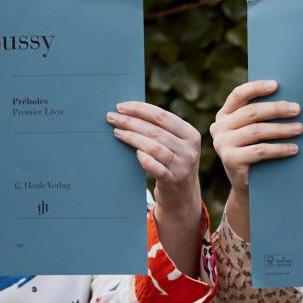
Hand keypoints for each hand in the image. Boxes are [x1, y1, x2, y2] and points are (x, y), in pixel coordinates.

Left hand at [106, 101, 203, 274]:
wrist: (182, 197)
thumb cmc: (171, 163)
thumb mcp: (175, 144)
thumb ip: (160, 129)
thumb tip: (128, 111)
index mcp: (190, 134)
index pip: (162, 116)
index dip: (140, 109)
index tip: (121, 106)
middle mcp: (189, 149)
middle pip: (155, 130)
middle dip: (130, 122)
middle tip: (111, 118)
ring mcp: (183, 166)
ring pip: (154, 147)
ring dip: (132, 137)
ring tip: (116, 132)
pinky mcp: (173, 181)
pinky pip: (156, 168)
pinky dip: (145, 159)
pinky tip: (134, 153)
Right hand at [209, 80, 301, 238]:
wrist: (247, 185)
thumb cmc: (255, 151)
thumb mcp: (253, 131)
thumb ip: (260, 115)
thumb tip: (289, 97)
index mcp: (224, 115)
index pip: (238, 95)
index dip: (257, 88)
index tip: (277, 85)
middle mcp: (219, 127)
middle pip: (252, 112)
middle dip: (277, 109)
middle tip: (298, 109)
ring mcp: (223, 144)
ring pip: (257, 131)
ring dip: (282, 129)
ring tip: (300, 129)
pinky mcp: (231, 160)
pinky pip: (260, 150)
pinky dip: (279, 149)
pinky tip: (294, 149)